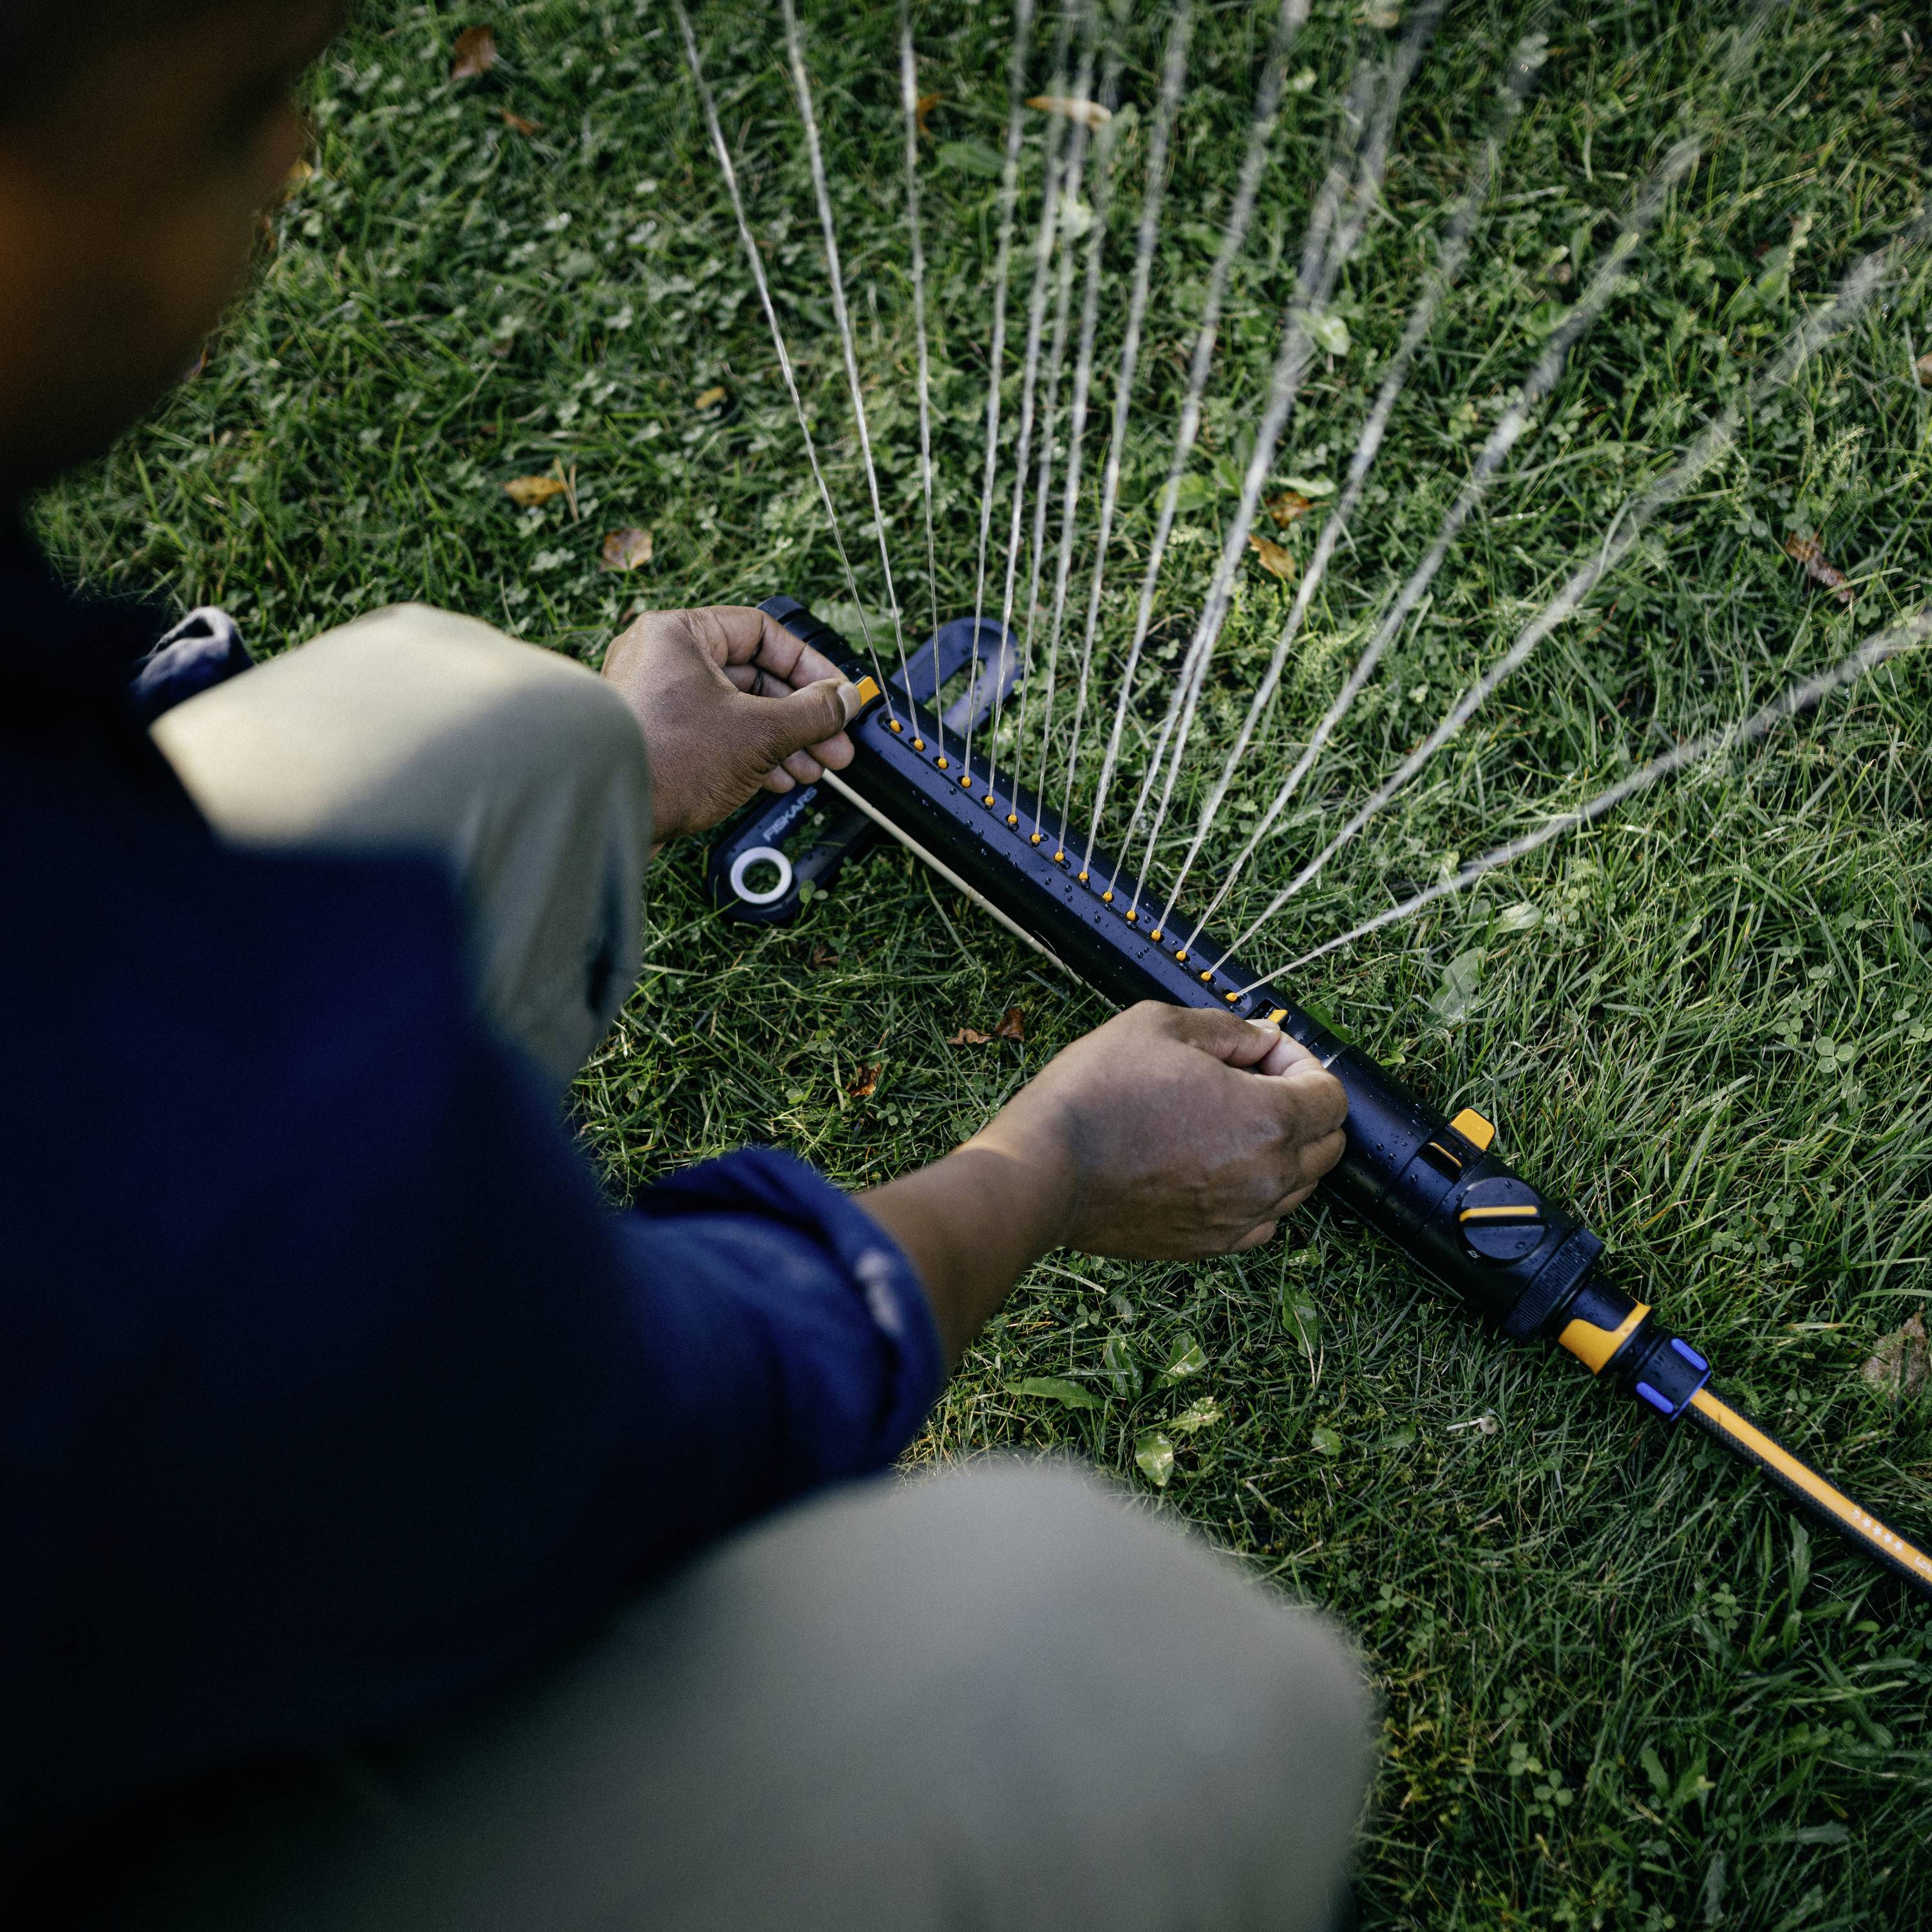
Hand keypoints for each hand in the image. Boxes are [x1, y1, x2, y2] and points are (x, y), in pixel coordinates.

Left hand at [601, 605, 863, 841]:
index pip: (763, 634)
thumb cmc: (666, 759)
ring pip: (737, 710)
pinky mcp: (656, 739)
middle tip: (835, 743)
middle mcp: (664, 660)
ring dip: (783, 741)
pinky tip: (779, 778)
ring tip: (814, 768)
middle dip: (801, 715)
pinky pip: (714, 735)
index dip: (810, 667)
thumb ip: (811, 712)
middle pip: (753, 677)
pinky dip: (751, 754)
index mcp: (681, 634)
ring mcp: (657, 701)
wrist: (604, 811)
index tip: (839, 695)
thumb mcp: (759, 732)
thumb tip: (846, 700)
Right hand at [975, 1004, 1347, 1257]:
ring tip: (1223, 1122)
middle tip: (1246, 1081)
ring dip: (1280, 1150)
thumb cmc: (1098, 1091)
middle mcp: (1268, 1178)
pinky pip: (1262, 1221)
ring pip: (1297, 1186)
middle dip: (1301, 1106)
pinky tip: (1213, 1165)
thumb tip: (1263, 1041)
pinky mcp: (1209, 1245)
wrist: (1044, 1168)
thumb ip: (1230, 1030)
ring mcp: (1240, 1218)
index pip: (1331, 1095)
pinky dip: (1254, 1193)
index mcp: (1269, 1119)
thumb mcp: (1161, 1025)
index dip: (1302, 1063)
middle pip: (1327, 1145)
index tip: (1260, 1054)